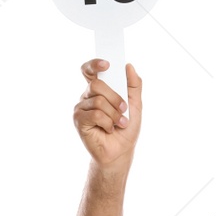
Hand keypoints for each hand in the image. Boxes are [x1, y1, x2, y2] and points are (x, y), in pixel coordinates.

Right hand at [73, 59, 140, 175]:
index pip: (89, 70)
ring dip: (114, 114)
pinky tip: (109, 129)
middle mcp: (87, 96)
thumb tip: (128, 66)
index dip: (94, 64)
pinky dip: (107, 122)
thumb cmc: (126, 128)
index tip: (107, 65)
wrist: (121, 151)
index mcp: (99, 89)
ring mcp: (81, 108)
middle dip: (114, 97)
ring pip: (98, 101)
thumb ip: (134, 85)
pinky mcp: (79, 120)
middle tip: (124, 109)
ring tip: (119, 123)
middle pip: (96, 85)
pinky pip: (95, 114)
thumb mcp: (136, 104)